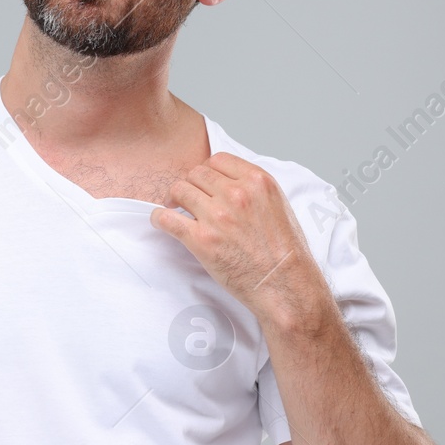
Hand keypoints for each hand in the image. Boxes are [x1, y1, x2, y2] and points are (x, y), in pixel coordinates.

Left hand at [149, 152, 322, 325]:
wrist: (285, 285)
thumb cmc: (284, 250)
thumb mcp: (277, 204)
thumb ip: (252, 188)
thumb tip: (225, 182)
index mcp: (257, 181)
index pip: (217, 160)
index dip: (209, 172)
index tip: (206, 185)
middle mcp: (236, 194)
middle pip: (196, 173)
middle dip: (192, 186)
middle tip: (191, 201)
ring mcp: (217, 216)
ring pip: (179, 190)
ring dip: (175, 200)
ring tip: (176, 211)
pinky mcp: (202, 239)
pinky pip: (166, 218)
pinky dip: (159, 219)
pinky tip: (163, 222)